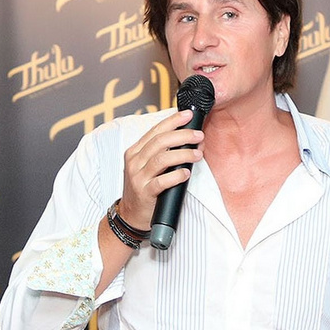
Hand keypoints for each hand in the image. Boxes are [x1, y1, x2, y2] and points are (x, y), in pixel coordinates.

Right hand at [118, 109, 203, 230]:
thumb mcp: (147, 166)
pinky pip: (161, 182)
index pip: (155, 131)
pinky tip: (186, 173)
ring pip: (161, 159)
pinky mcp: (144, 193)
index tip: (188, 115)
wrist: (130, 214)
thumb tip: (188, 139)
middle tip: (199, 135)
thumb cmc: (144, 188)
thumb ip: (162, 152)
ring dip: (183, 154)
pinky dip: (176, 176)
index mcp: (135, 151)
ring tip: (198, 154)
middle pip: (160, 142)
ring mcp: (138, 177)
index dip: (173, 121)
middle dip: (182, 135)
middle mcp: (134, 162)